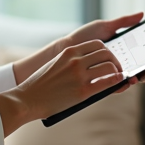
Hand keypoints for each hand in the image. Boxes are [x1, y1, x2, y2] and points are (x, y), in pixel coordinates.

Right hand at [0, 40, 123, 134]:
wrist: (27, 99)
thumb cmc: (40, 85)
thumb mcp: (56, 65)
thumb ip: (71, 62)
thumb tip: (91, 66)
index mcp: (68, 52)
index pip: (97, 44)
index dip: (107, 51)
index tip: (109, 58)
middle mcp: (75, 60)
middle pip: (106, 53)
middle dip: (115, 60)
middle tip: (117, 68)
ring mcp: (79, 75)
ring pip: (109, 66)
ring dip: (117, 70)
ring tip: (117, 76)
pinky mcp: (82, 91)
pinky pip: (107, 82)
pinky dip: (116, 80)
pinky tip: (117, 82)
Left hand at [60, 12, 144, 93]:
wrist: (66, 49)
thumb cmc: (83, 38)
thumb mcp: (105, 26)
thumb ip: (124, 22)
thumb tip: (142, 14)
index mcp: (127, 50)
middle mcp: (123, 63)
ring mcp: (115, 73)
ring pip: (137, 78)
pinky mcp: (104, 81)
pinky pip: (119, 85)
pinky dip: (127, 83)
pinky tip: (133, 79)